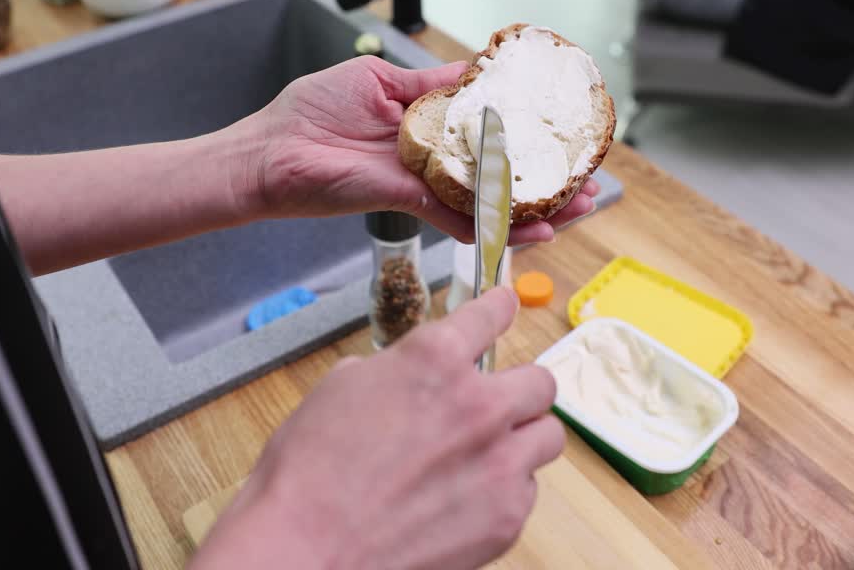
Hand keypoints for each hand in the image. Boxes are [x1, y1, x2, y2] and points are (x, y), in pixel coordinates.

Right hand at [189, 288, 563, 569]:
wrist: (306, 549)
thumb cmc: (308, 472)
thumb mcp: (339, 390)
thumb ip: (390, 372)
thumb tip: (403, 375)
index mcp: (435, 360)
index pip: (491, 315)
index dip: (500, 308)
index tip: (505, 307)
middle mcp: (479, 404)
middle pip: (540, 382)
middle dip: (519, 388)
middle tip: (496, 402)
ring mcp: (500, 463)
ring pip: (548, 436)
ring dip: (524, 438)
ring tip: (492, 452)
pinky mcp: (506, 517)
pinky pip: (528, 490)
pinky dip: (506, 489)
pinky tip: (469, 497)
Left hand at [225, 55, 598, 243]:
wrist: (268, 152)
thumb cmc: (310, 112)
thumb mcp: (378, 79)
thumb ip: (427, 84)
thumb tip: (473, 72)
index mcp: (427, 124)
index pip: (490, 128)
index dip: (529, 131)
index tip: (566, 129)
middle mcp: (433, 159)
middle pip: (502, 172)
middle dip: (548, 181)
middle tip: (589, 185)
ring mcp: (424, 184)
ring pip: (491, 201)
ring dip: (536, 208)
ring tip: (577, 210)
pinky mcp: (407, 201)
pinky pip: (458, 217)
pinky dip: (495, 224)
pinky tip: (532, 230)